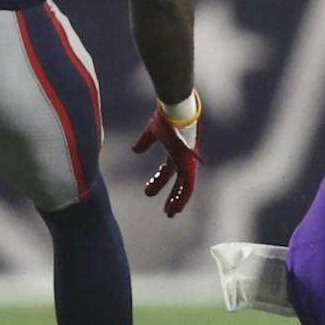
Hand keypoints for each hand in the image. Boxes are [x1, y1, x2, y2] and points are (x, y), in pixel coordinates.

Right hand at [132, 96, 200, 216]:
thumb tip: (135, 150)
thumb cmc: (165, 118)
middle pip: (179, 182)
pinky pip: (188, 187)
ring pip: (185, 187)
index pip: (168, 170)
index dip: (159, 181)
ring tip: (170, 213)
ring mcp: (188, 162)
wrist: (175, 111)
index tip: (149, 191)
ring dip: (178, 201)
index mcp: (175, 151)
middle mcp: (183, 158)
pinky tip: (176, 208)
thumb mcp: (151, 132)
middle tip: (167, 210)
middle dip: (172, 196)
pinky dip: (183, 198)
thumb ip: (144, 142)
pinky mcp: (189, 165)